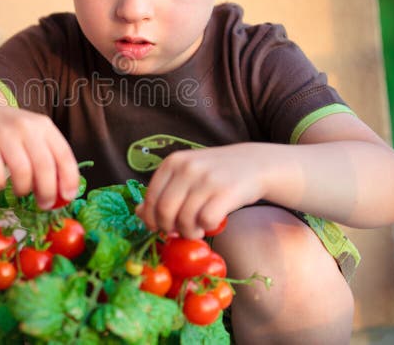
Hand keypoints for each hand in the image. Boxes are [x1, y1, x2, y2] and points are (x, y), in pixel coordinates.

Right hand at [0, 94, 79, 209]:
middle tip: (44, 205)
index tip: (67, 197)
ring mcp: (3, 133)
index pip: (64, 155)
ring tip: (20, 192)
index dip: (69, 179)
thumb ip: (47, 157)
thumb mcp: (32, 135)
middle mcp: (26, 127)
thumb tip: (62, 192)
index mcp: (43, 126)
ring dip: (24, 189)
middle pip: (45, 166)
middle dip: (47, 192)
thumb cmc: (6, 130)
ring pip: (22, 171)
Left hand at [135, 144, 266, 238]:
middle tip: (179, 231)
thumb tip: (138, 213)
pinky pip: (207, 220)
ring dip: (189, 232)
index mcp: (172, 162)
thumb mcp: (185, 175)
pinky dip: (207, 228)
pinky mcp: (226, 191)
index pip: (150, 198)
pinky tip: (211, 223)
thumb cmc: (214, 173)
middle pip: (165, 211)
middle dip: (169, 228)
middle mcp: (187, 168)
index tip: (159, 227)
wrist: (254, 163)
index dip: (151, 219)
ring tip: (197, 229)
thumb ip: (163, 191)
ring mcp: (207, 179)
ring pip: (185, 219)